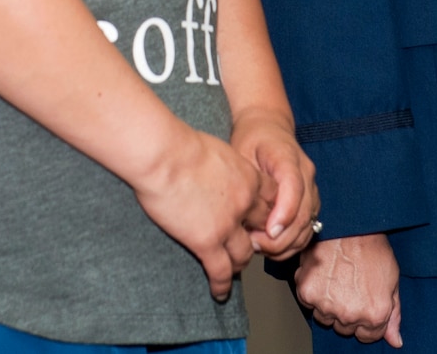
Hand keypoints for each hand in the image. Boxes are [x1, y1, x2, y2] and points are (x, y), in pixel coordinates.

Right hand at [133, 126, 269, 300]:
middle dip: (259, 240)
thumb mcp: (217, 149)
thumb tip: (218, 169)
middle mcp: (245, 204)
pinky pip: (221, 270)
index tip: (259, 220)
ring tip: (233, 269)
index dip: (268, 214)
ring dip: (240, 263)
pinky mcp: (206, 242)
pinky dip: (222, 284)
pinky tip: (219, 291)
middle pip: (264, 230)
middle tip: (250, 246)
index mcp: (249, 178)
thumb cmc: (180, 145)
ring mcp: (227, 225)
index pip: (273, 202)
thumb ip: (226, 166)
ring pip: (245, 255)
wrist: (163, 155)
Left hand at [232, 109, 319, 259]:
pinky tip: (268, 244)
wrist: (268, 127)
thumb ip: (248, 182)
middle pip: (303, 212)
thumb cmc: (251, 139)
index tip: (269, 231)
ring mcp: (312, 188)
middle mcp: (306, 173)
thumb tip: (247, 214)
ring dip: (285, 243)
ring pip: (308, 225)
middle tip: (253, 244)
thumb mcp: (241, 152)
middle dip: (281, 236)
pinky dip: (290, 242)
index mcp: (288, 156)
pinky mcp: (311, 201)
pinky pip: (307, 228)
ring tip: (257, 245)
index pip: (294, 186)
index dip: (284, 212)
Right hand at [293, 232, 401, 345]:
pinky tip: (324, 274)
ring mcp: (327, 305)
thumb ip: (394, 314)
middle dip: (348, 312)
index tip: (363, 303)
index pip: (367, 336)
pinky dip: (313, 292)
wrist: (349, 224)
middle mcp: (350, 315)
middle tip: (349, 287)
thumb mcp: (392, 280)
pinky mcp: (307, 293)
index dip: (366, 319)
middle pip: (345, 328)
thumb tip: (395, 341)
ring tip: (336, 279)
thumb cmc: (372, 247)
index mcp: (374, 315)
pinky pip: (308, 303)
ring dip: (329, 304)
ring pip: (325, 317)